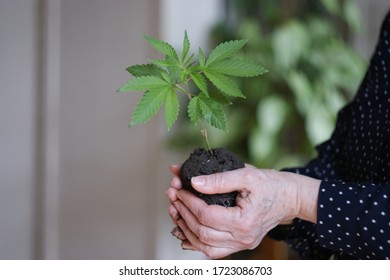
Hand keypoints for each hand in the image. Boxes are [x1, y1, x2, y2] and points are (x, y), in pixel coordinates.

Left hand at [167, 165, 319, 258]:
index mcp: (245, 222)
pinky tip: (183, 231)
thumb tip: (194, 182)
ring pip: (204, 246)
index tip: (179, 188)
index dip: (189, 202)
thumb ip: (220, 179)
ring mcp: (241, 244)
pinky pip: (213, 250)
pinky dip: (195, 242)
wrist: (290, 198)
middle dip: (183, 213)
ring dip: (186, 228)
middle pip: (202, 232)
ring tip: (175, 210)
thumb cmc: (271, 185)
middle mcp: (243, 238)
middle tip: (172, 195)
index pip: (207, 216)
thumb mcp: (247, 175)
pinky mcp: (239, 244)